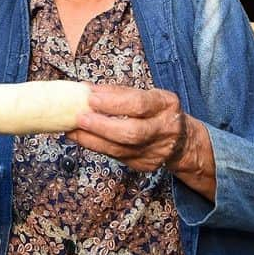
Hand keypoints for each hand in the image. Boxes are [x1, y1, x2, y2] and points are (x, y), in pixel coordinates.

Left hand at [67, 85, 187, 173]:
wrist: (181, 141)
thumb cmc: (156, 111)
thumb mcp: (145, 94)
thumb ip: (118, 93)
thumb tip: (86, 89)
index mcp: (165, 105)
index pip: (139, 104)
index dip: (113, 102)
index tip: (90, 97)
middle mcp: (164, 129)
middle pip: (131, 133)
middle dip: (101, 126)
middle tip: (79, 118)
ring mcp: (155, 151)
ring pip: (120, 150)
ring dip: (91, 140)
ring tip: (72, 130)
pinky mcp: (144, 165)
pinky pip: (116, 157)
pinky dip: (96, 146)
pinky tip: (82, 138)